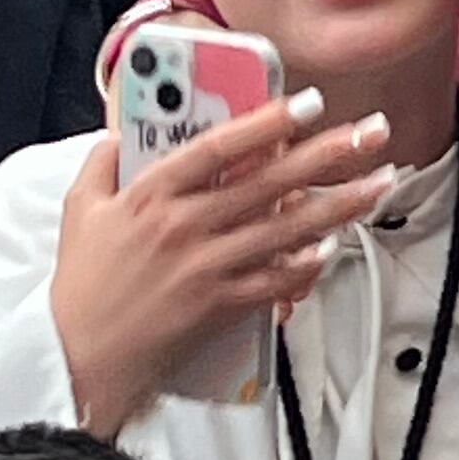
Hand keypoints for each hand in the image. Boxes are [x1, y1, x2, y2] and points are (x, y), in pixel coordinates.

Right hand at [49, 95, 396, 437]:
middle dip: (329, 153)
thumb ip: (104, 162)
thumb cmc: (82, 285)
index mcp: (151, 194)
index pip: (219, 146)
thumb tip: (122, 130)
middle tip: (371, 132)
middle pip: (269, 181)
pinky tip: (335, 244)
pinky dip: (307, 263)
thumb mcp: (80, 209)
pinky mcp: (220, 305)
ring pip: (286, 228)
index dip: (267, 121)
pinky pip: (275, 280)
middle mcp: (185, 226)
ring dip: (339, 203)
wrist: (80, 356)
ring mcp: (206, 267)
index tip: (308, 103)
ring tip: (378, 182)